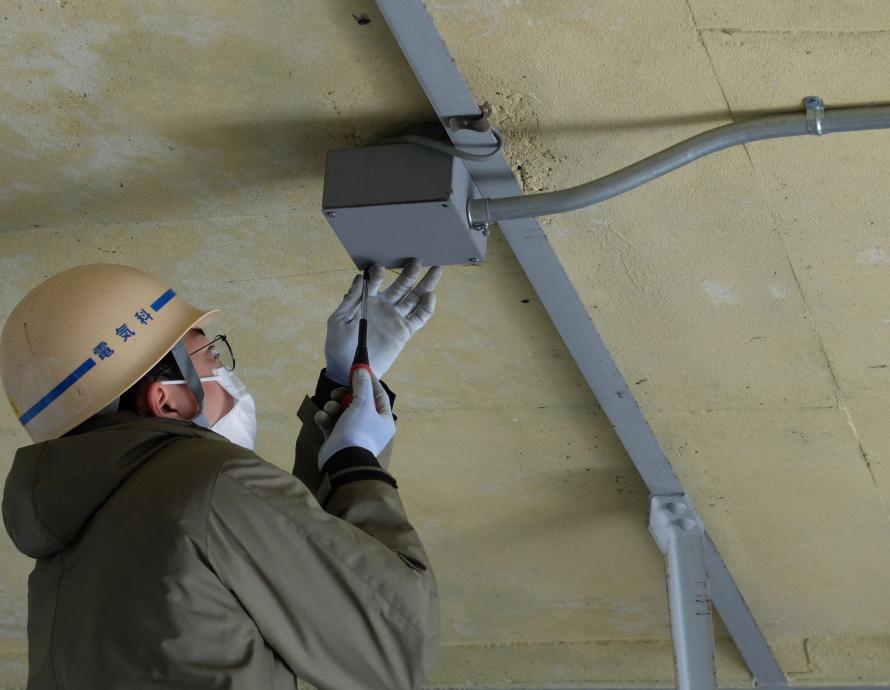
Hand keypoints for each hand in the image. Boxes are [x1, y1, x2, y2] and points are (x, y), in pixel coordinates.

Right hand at [316, 369, 395, 469]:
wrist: (342, 460)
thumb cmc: (358, 430)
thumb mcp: (363, 403)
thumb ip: (362, 385)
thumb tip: (362, 371)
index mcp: (383, 419)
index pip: (379, 395)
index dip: (369, 381)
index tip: (360, 369)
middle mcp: (370, 426)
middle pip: (357, 402)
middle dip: (345, 395)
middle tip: (337, 393)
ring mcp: (353, 433)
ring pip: (342, 411)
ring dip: (333, 407)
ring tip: (330, 409)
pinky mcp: (337, 438)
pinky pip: (331, 423)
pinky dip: (326, 419)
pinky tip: (323, 419)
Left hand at [325, 259, 441, 384]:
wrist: (349, 370)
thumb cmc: (339, 345)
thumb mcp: (338, 321)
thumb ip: (350, 300)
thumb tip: (360, 278)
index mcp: (367, 300)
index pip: (375, 282)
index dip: (378, 274)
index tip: (378, 270)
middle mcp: (384, 305)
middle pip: (401, 285)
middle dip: (409, 272)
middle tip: (415, 260)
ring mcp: (395, 317)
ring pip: (414, 297)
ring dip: (425, 284)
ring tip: (436, 270)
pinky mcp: (404, 331)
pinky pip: (419, 317)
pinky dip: (426, 307)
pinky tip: (431, 296)